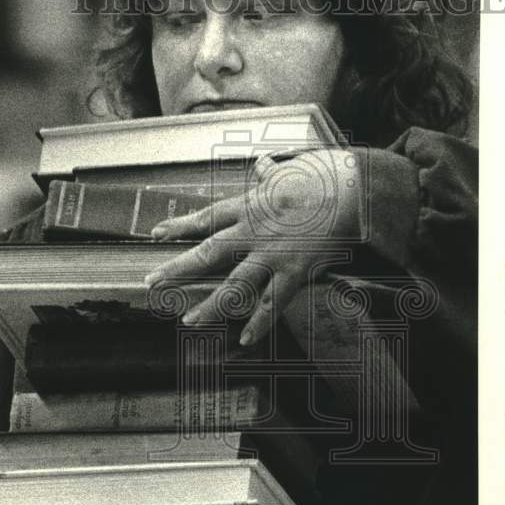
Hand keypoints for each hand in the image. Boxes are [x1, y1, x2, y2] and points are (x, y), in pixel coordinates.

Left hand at [145, 149, 361, 344]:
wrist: (351, 188)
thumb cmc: (323, 176)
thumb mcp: (289, 171)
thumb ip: (271, 175)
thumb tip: (263, 165)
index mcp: (250, 206)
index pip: (206, 217)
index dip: (179, 226)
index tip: (156, 233)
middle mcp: (253, 232)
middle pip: (208, 253)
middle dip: (178, 269)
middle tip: (153, 282)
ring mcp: (272, 254)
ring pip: (234, 286)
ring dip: (211, 306)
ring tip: (190, 322)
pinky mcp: (294, 271)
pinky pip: (272, 303)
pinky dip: (259, 324)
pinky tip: (245, 339)